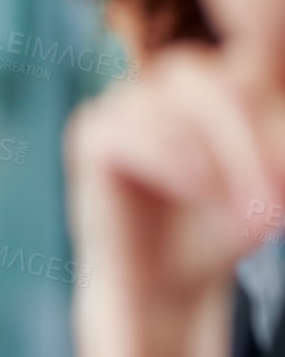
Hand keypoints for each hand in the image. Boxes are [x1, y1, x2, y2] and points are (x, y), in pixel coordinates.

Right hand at [65, 46, 284, 356]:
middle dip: (251, 138)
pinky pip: (132, 126)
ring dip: (222, 152)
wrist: (163, 287)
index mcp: (208, 85)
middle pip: (215, 78)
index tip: (284, 179)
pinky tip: (199, 190)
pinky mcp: (91, 135)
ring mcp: (122, 104)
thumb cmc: (216, 230)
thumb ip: (274, 142)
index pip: (246, 68)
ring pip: (177, 93)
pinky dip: (173, 157)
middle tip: (276, 201)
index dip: (269, 116)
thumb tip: (279, 133)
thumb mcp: (266, 182)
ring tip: (245, 209)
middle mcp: (162, 85)